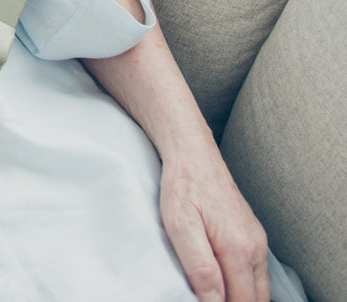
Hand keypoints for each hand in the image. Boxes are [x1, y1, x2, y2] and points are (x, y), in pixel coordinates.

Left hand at [159, 150, 268, 301]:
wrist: (192, 152)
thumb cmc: (182, 185)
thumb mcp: (180, 225)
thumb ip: (200, 267)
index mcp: (239, 248)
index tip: (203, 301)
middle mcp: (255, 247)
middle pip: (256, 299)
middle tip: (206, 298)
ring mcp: (257, 240)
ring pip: (259, 288)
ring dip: (241, 297)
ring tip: (213, 292)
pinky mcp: (253, 234)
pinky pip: (256, 272)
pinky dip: (244, 284)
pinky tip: (223, 280)